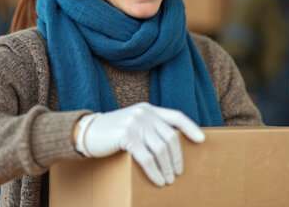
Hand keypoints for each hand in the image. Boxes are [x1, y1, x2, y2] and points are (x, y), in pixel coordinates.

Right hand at [77, 102, 204, 186]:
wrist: (86, 132)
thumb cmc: (112, 132)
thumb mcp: (134, 123)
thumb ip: (150, 127)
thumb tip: (171, 145)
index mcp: (149, 109)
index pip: (176, 116)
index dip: (191, 128)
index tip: (202, 140)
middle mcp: (145, 113)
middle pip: (171, 138)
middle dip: (177, 158)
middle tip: (179, 172)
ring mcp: (136, 123)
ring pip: (160, 150)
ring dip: (167, 168)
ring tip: (169, 180)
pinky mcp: (126, 135)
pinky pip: (147, 158)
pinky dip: (155, 172)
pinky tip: (158, 180)